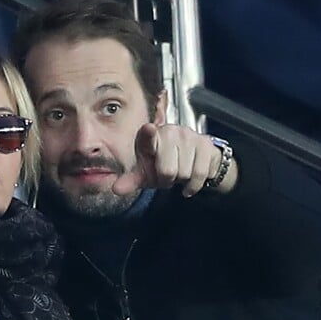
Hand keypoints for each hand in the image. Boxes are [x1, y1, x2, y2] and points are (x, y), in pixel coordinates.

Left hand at [112, 124, 237, 197]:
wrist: (189, 161)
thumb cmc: (160, 165)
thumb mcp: (143, 174)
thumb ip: (129, 181)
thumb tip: (115, 189)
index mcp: (148, 136)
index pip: (148, 135)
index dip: (149, 133)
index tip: (149, 129)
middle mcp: (169, 131)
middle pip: (168, 170)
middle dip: (167, 180)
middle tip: (166, 175)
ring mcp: (189, 135)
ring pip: (185, 173)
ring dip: (181, 181)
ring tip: (178, 173)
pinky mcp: (205, 143)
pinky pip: (200, 173)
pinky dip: (194, 184)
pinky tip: (189, 181)